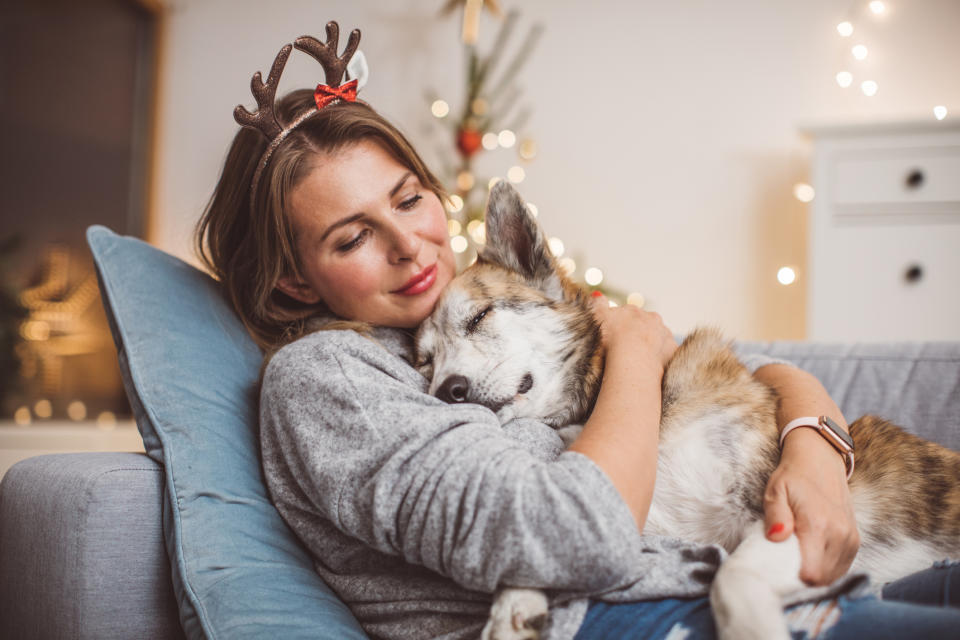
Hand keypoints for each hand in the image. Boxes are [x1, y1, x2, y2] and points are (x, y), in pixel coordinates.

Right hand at [589, 293, 676, 372]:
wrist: (633, 359)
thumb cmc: (612, 338)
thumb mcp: (598, 317)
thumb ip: (597, 304)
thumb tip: (598, 295)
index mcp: (633, 311)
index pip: (627, 315)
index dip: (620, 326)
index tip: (614, 337)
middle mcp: (652, 319)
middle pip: (645, 324)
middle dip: (638, 333)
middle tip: (626, 348)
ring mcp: (664, 334)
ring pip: (658, 337)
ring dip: (651, 344)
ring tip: (638, 359)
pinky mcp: (672, 350)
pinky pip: (667, 353)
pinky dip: (661, 357)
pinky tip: (652, 365)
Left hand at [763, 428, 859, 584]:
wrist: (820, 460)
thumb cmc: (793, 477)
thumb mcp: (775, 491)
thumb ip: (775, 516)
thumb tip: (777, 537)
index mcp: (818, 525)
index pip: (812, 573)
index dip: (794, 580)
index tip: (779, 574)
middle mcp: (839, 534)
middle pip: (822, 579)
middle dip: (802, 579)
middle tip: (784, 567)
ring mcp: (850, 538)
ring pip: (833, 575)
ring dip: (816, 574)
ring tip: (796, 561)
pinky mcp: (855, 539)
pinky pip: (842, 566)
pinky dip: (827, 568)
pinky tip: (812, 559)